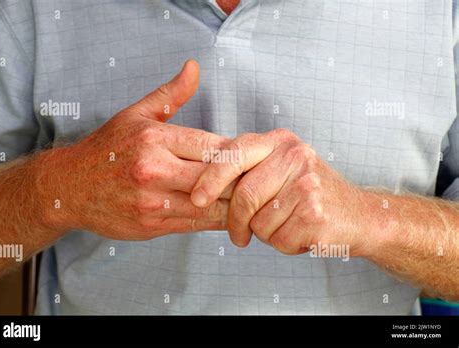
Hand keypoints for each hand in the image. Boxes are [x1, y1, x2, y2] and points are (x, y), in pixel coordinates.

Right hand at [41, 60, 233, 239]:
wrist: (68, 189)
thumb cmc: (105, 149)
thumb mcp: (134, 115)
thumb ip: (169, 94)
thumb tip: (194, 67)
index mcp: (154, 139)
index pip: (211, 145)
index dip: (237, 153)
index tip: (251, 155)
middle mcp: (154, 170)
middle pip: (215, 176)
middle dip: (241, 178)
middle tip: (260, 178)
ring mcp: (152, 201)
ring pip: (210, 205)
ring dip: (234, 202)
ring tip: (252, 198)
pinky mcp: (151, 226)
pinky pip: (195, 224)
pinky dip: (216, 220)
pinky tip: (229, 215)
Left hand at [190, 129, 366, 254]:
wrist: (360, 215)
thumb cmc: (311, 194)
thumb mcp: (283, 167)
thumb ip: (249, 169)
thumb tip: (201, 187)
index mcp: (281, 142)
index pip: (235, 154)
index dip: (211, 178)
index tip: (197, 198)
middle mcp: (295, 157)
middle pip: (243, 195)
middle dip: (236, 222)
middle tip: (239, 236)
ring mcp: (307, 185)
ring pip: (258, 222)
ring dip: (266, 233)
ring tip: (288, 223)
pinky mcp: (315, 214)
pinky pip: (278, 239)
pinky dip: (284, 245)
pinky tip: (302, 232)